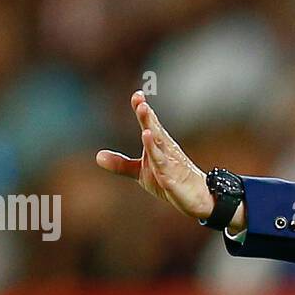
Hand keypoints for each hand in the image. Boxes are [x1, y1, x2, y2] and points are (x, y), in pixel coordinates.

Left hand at [96, 92, 215, 220]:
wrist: (197, 198)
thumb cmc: (170, 180)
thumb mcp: (141, 173)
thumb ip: (121, 164)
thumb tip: (98, 156)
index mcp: (158, 145)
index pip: (150, 124)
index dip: (143, 111)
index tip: (138, 95)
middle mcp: (166, 152)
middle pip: (156, 132)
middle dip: (149, 120)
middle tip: (142, 104)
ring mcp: (171, 166)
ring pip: (162, 151)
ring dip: (155, 140)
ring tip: (146, 130)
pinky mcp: (174, 182)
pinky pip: (167, 173)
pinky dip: (162, 165)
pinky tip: (156, 160)